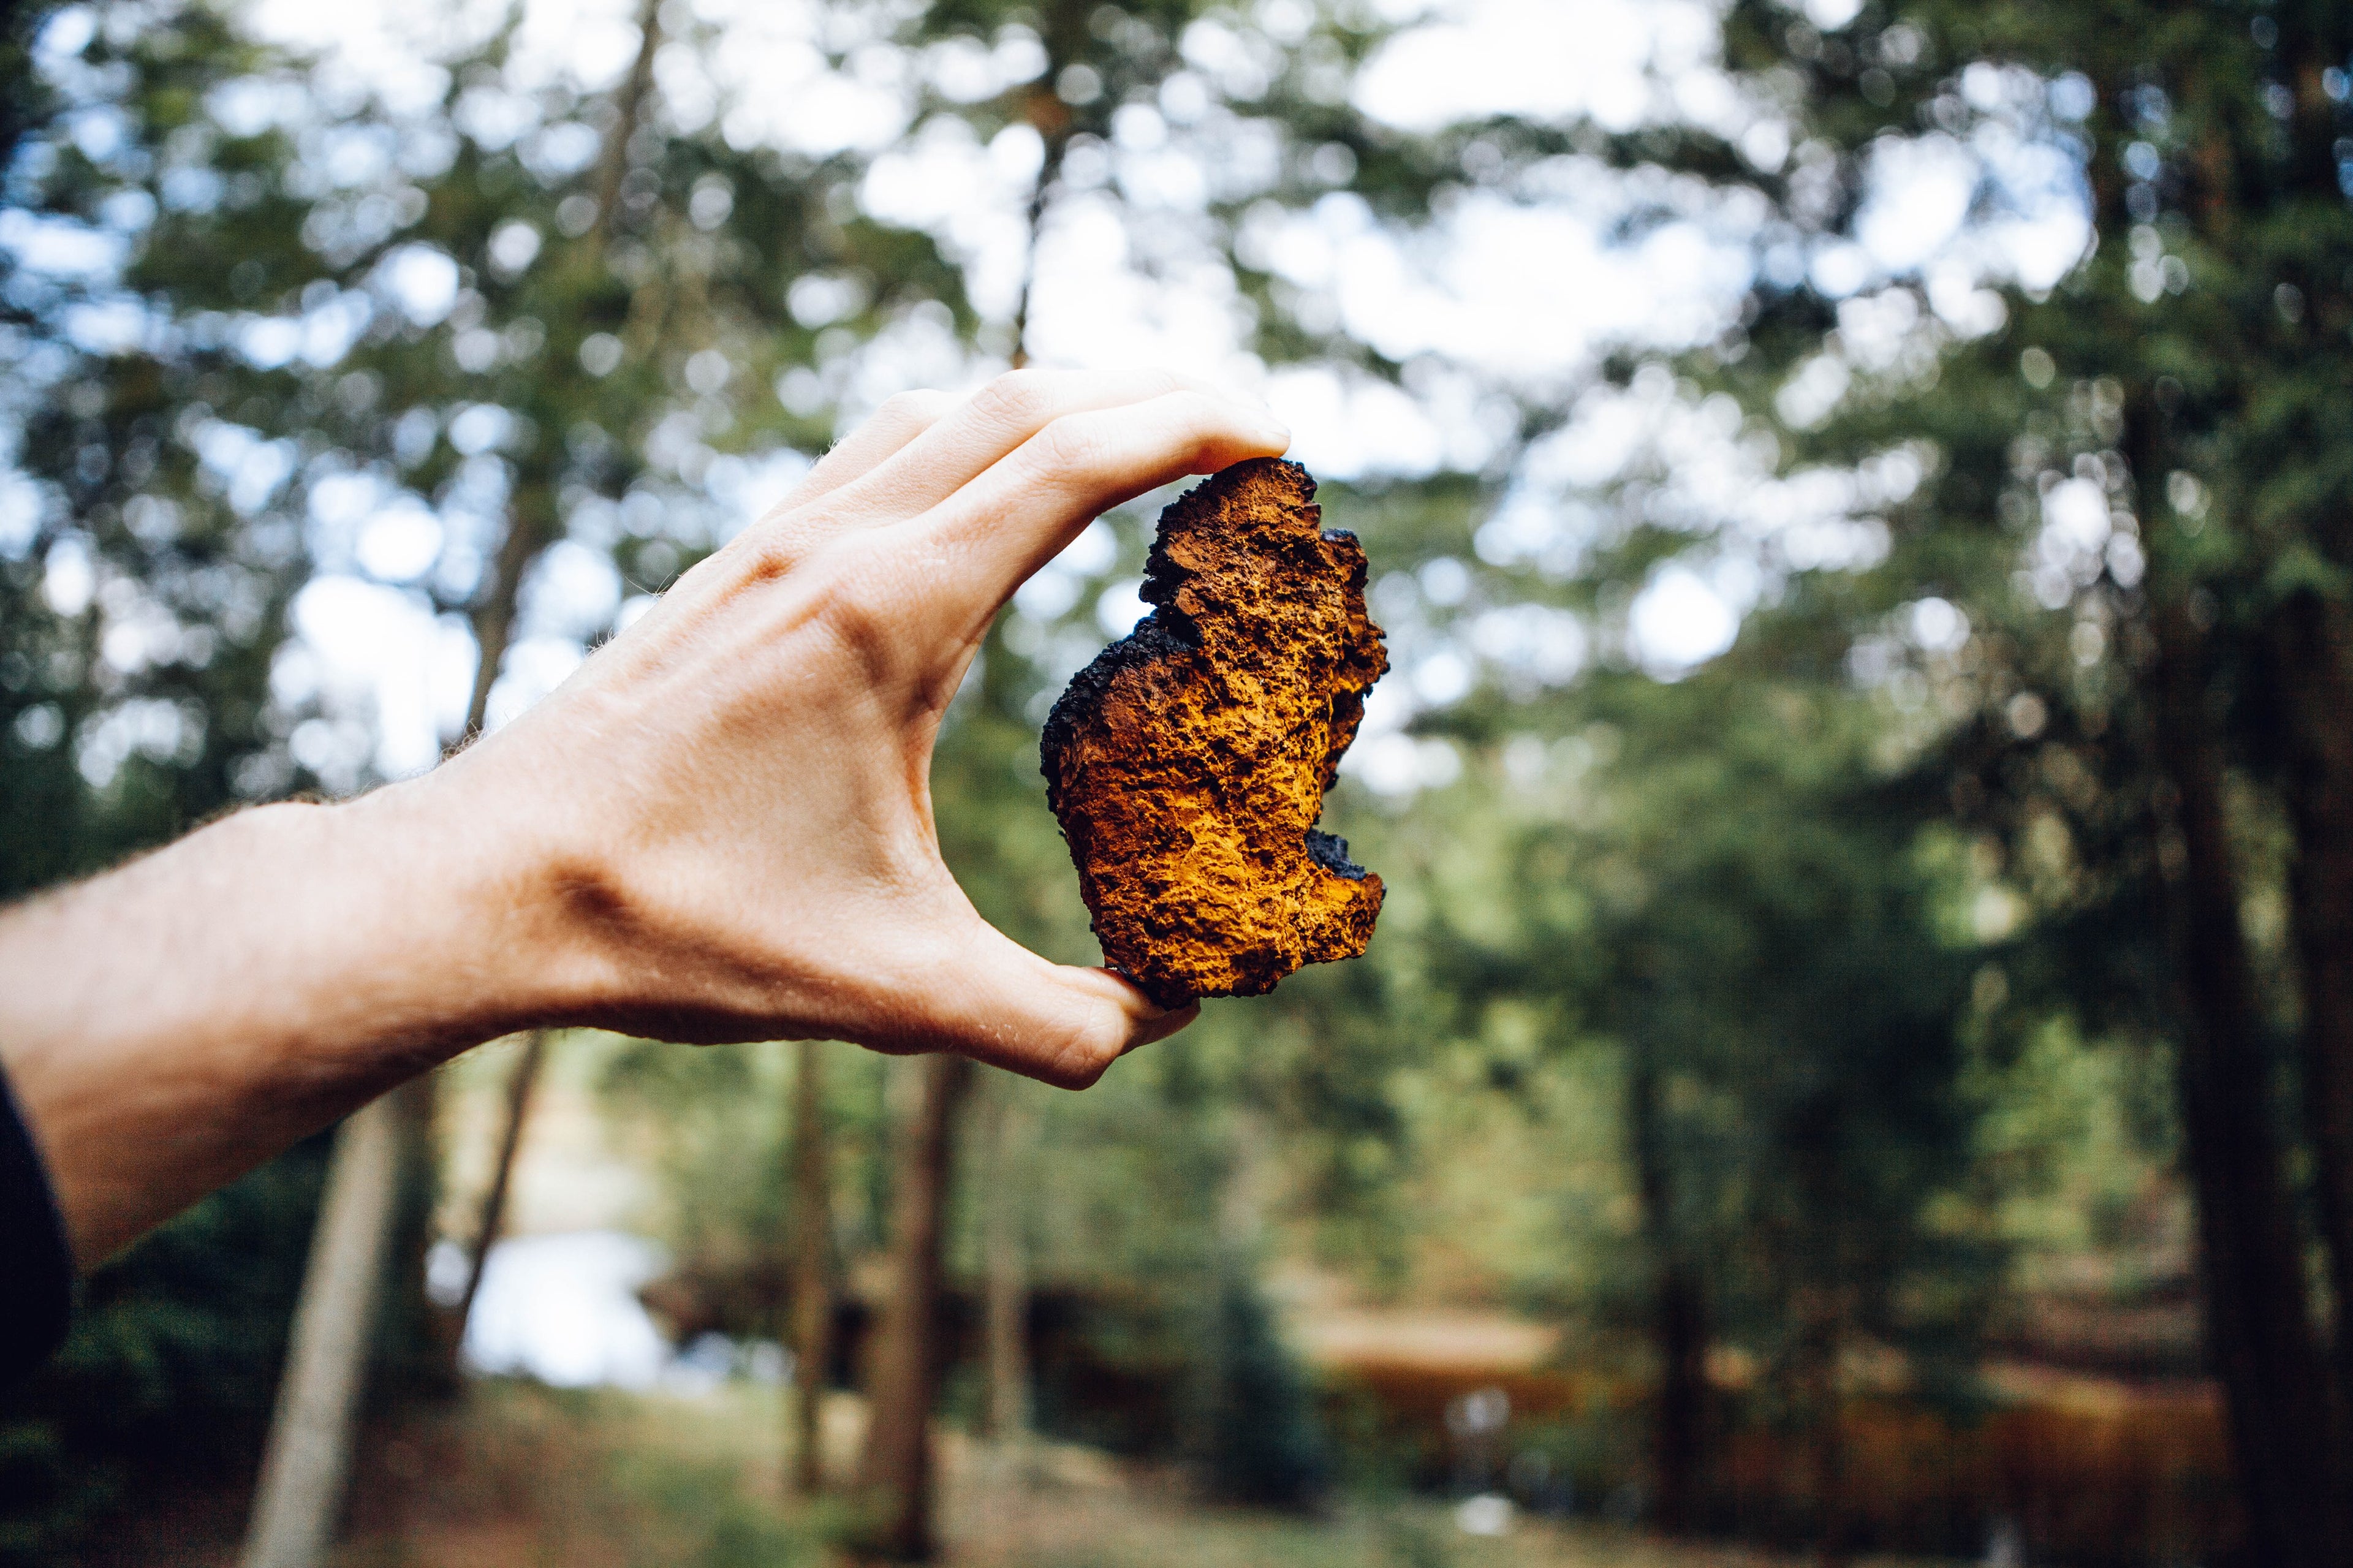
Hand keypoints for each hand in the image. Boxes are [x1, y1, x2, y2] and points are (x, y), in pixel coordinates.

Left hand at [422, 368, 1289, 1085]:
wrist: (487, 886)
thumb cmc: (678, 928)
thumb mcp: (895, 994)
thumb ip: (1057, 1022)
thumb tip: (1171, 1016)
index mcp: (887, 610)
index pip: (1071, 458)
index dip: (1192, 427)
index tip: (1275, 439)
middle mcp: (829, 545)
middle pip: (1019, 399)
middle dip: (1148, 393)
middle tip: (1240, 425)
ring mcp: (769, 544)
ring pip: (936, 408)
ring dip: (1049, 400)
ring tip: (1130, 436)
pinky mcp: (731, 571)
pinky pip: (869, 452)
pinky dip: (958, 435)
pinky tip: (974, 493)